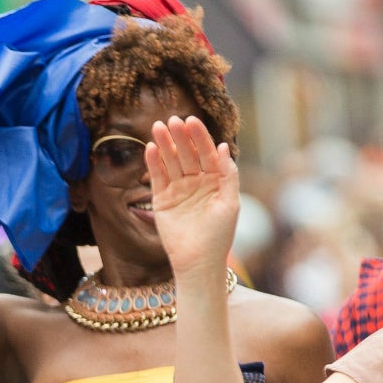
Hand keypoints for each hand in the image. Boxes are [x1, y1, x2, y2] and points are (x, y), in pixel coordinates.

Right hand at [145, 116, 240, 277]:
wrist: (198, 262)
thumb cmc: (219, 235)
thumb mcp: (230, 203)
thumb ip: (228, 175)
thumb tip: (223, 147)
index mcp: (215, 180)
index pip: (207, 153)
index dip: (200, 137)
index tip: (192, 121)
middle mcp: (196, 182)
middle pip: (187, 153)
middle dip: (180, 137)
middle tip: (173, 120)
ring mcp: (178, 190)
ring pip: (170, 162)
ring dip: (165, 145)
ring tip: (158, 128)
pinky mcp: (162, 200)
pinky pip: (157, 178)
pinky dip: (154, 163)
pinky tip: (151, 149)